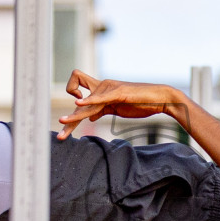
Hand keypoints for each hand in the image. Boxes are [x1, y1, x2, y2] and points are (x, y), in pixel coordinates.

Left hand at [57, 71, 184, 138]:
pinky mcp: (118, 93)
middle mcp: (102, 87)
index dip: (74, 102)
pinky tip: (78, 103)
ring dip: (75, 116)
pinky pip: (100, 98)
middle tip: (60, 133)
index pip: (78, 89)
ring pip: (88, 104)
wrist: (159, 98)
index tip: (76, 113)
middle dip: (70, 119)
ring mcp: (109, 89)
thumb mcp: (117, 108)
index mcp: (101, 90)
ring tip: (62, 123)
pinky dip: (89, 101)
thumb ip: (102, 110)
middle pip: (78, 99)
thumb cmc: (140, 103)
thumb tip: (91, 117)